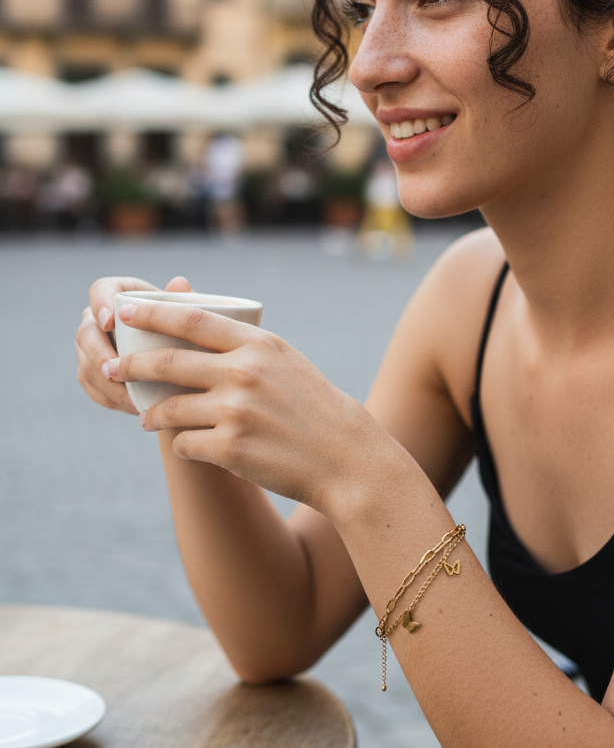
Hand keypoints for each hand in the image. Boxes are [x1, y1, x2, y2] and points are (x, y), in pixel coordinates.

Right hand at [76, 275, 191, 413]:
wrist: (185, 360)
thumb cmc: (188, 330)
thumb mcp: (191, 314)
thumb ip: (184, 300)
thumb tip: (180, 283)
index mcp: (121, 294)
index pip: (101, 289)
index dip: (99, 303)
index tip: (110, 322)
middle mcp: (100, 319)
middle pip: (86, 333)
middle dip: (98, 354)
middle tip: (114, 371)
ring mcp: (93, 348)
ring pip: (87, 365)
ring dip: (106, 384)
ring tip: (129, 397)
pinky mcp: (94, 374)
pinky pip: (93, 388)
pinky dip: (110, 398)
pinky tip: (131, 407)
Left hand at [102, 298, 387, 513]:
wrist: (344, 457)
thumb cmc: (314, 407)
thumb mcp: (285, 362)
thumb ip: (246, 348)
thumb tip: (196, 336)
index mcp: (258, 345)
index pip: (193, 320)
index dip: (153, 313)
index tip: (126, 310)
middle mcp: (244, 373)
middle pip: (169, 363)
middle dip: (132, 365)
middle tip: (113, 367)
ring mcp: (235, 411)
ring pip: (170, 408)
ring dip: (151, 414)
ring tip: (146, 417)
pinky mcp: (230, 448)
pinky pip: (185, 444)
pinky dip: (181, 444)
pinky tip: (187, 445)